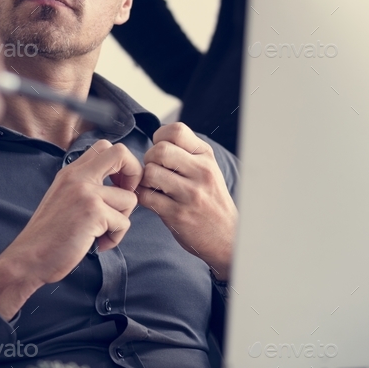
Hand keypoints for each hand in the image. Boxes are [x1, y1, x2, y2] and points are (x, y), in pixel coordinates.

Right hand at [0, 141, 142, 318]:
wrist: (28, 257)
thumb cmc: (48, 234)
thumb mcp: (64, 197)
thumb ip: (85, 186)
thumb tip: (118, 187)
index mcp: (72, 172)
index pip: (105, 147)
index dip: (121, 165)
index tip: (118, 186)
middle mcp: (78, 176)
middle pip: (121, 153)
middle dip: (134, 175)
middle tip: (124, 199)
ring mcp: (86, 192)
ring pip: (130, 199)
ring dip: (121, 220)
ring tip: (102, 233)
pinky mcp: (93, 212)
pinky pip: (123, 223)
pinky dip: (115, 238)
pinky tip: (97, 243)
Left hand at [137, 123, 236, 280]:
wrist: (226, 236)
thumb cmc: (211, 199)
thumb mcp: (207, 169)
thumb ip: (186, 152)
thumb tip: (156, 141)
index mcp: (206, 157)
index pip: (176, 130)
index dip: (160, 137)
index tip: (160, 150)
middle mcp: (201, 172)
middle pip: (160, 150)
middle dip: (149, 158)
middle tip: (153, 170)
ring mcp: (190, 194)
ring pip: (150, 172)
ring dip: (144, 179)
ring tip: (152, 186)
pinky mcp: (177, 215)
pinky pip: (146, 197)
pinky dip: (142, 196)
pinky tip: (151, 199)